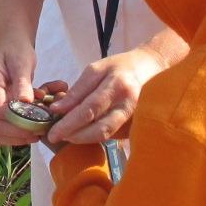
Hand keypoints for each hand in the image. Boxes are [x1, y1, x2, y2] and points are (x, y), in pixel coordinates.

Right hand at [0, 36, 40, 145]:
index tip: (37, 123)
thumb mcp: (23, 62)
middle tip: (38, 133)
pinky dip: (12, 136)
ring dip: (13, 138)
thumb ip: (23, 82)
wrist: (9, 46)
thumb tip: (25, 102)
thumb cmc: (17, 51)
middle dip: (16, 133)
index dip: (16, 120)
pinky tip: (28, 133)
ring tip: (34, 136)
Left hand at [46, 46, 165, 144]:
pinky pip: (114, 136)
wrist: (153, 67)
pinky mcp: (138, 125)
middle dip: (75, 136)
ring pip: (107, 135)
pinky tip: (85, 131)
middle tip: (56, 137)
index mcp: (117, 86)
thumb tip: (57, 110)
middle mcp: (129, 104)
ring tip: (68, 134)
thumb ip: (77, 91)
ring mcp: (136, 116)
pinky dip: (97, 136)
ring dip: (85, 138)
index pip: (89, 109)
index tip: (52, 132)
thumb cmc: (120, 67)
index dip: (69, 123)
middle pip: (100, 128)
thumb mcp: (96, 70)